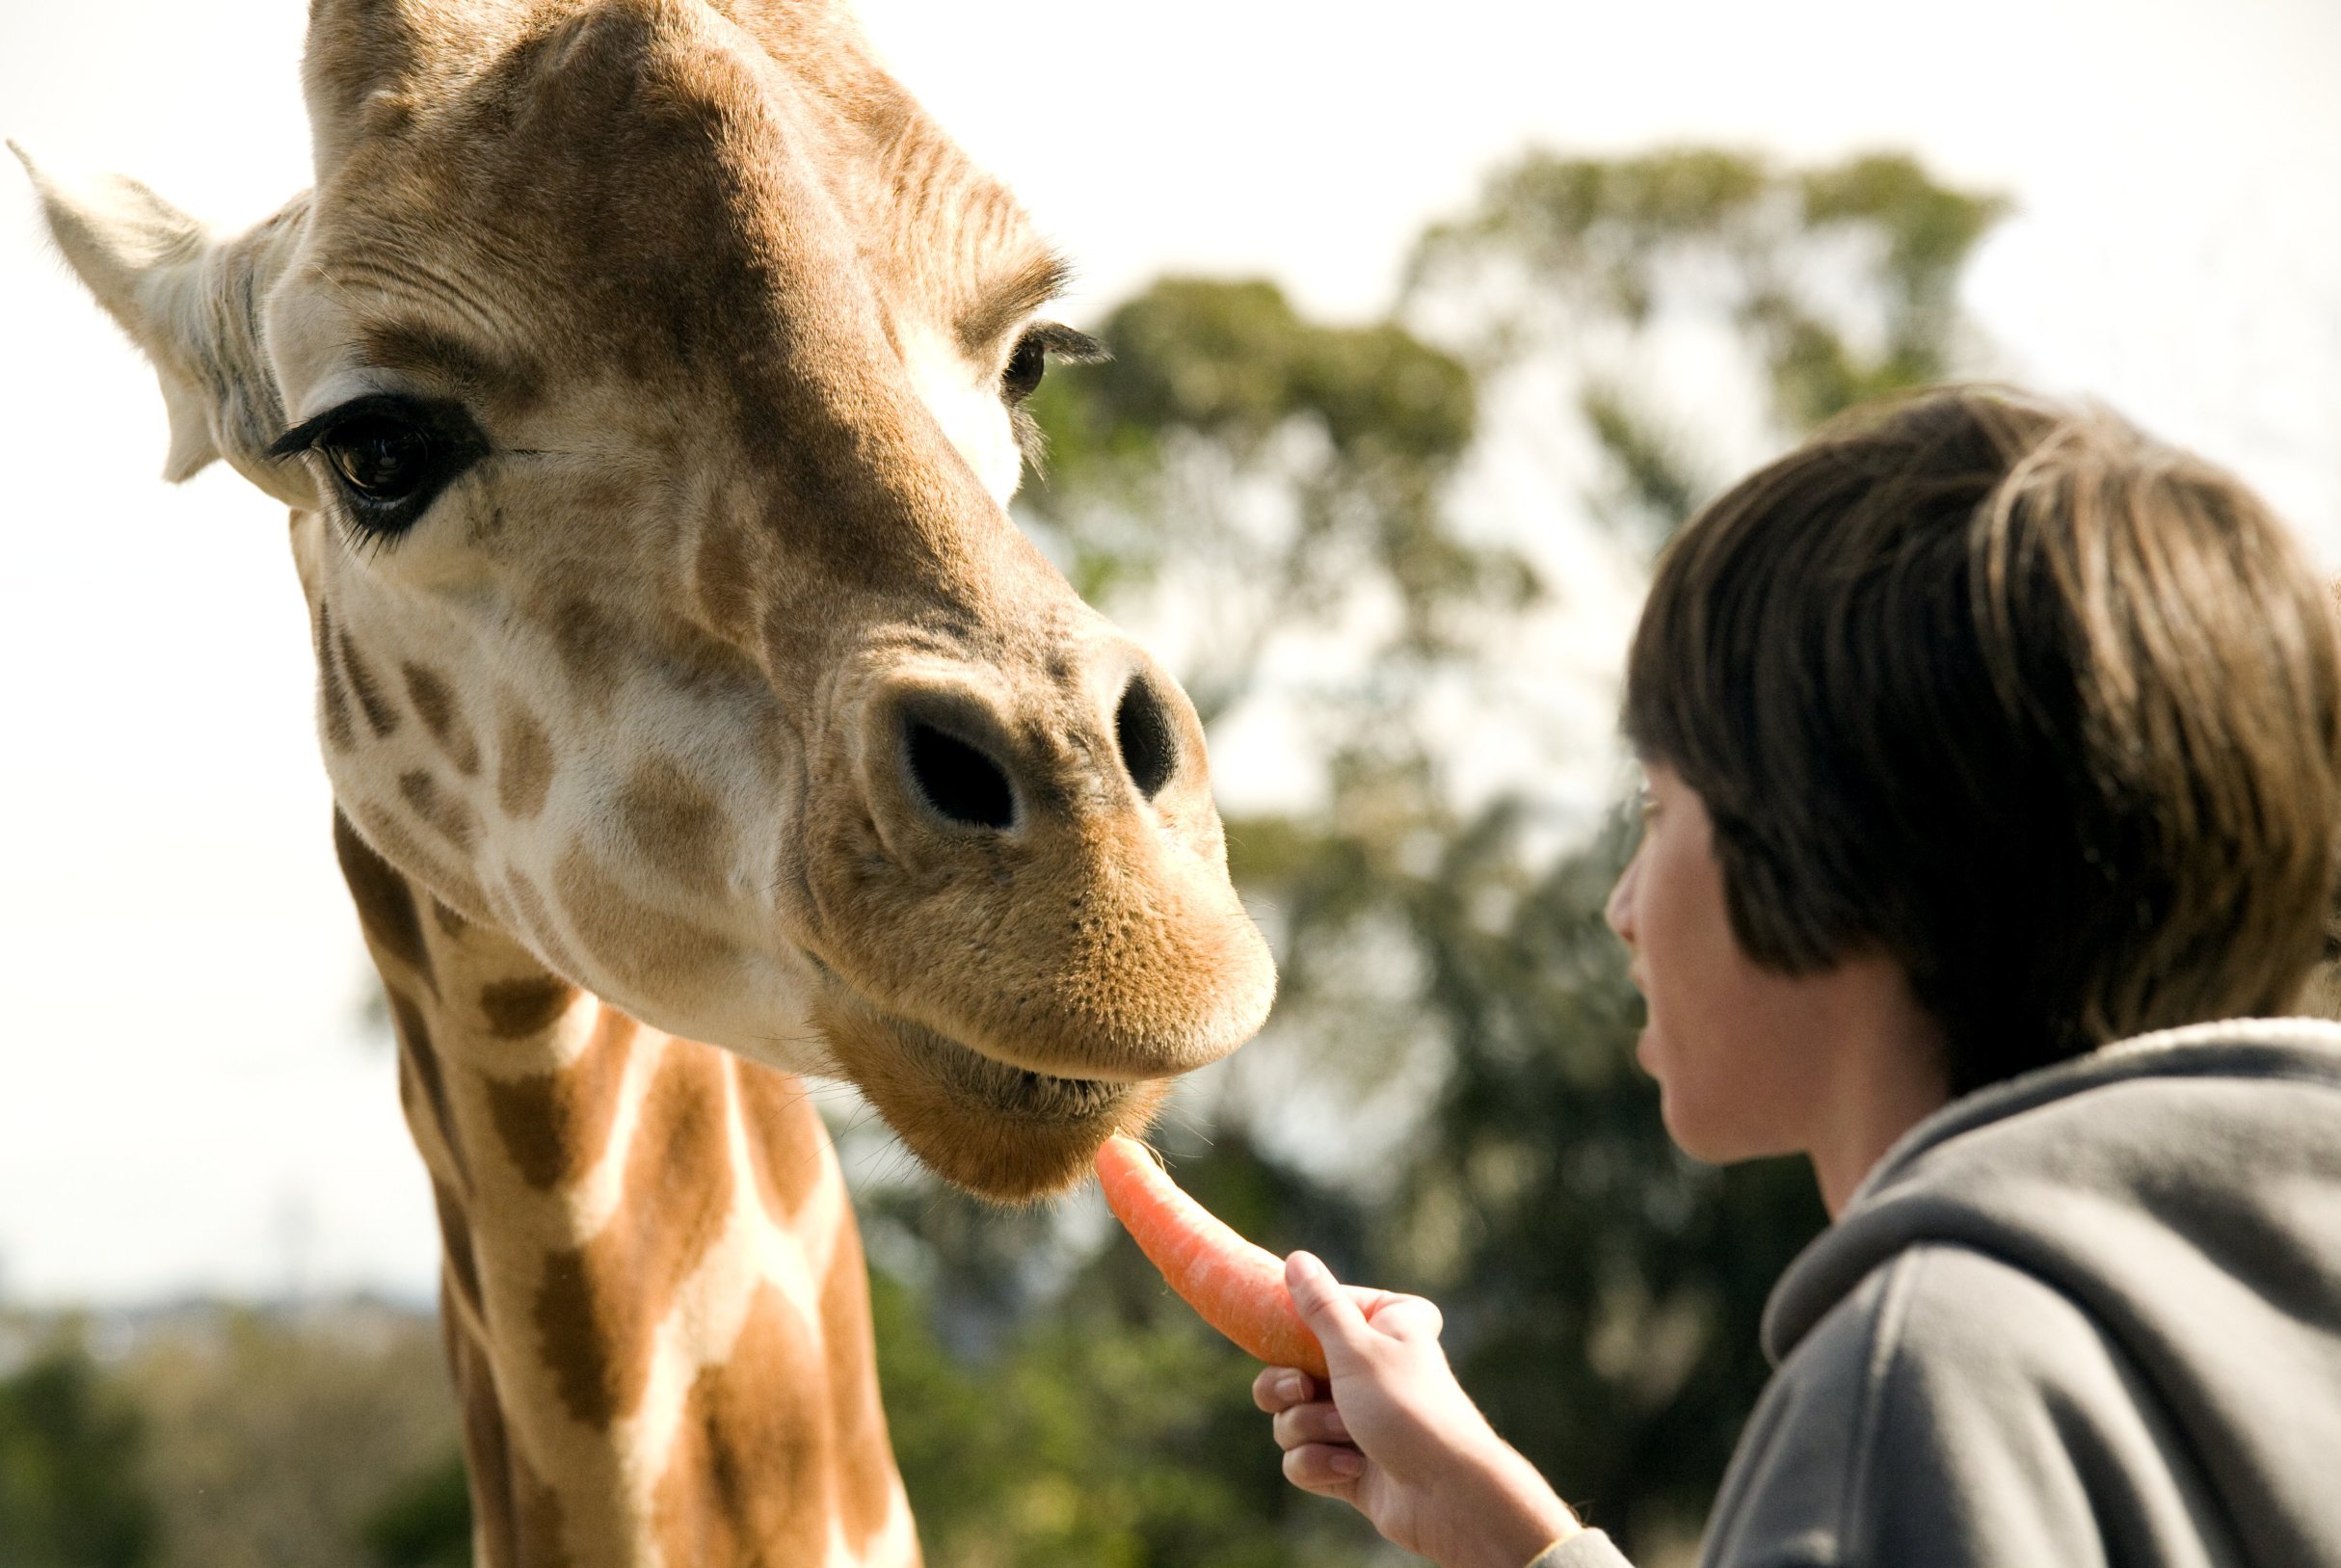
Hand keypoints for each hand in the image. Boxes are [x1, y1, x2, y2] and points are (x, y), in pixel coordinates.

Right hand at [1255, 1252, 1579, 1567]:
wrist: (1445, 1495)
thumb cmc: (1408, 1409)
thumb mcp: (1356, 1348)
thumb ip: (1320, 1306)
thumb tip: (1298, 1259)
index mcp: (1384, 1324)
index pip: (1318, 1309)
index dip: (1295, 1326)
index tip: (1280, 1336)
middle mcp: (1370, 1366)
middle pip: (1287, 1367)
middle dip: (1288, 1389)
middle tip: (1304, 1391)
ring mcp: (1356, 1418)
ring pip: (1289, 1416)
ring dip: (1310, 1429)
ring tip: (1348, 1437)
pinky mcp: (1346, 1463)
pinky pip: (1300, 1457)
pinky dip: (1319, 1464)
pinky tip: (1352, 1469)